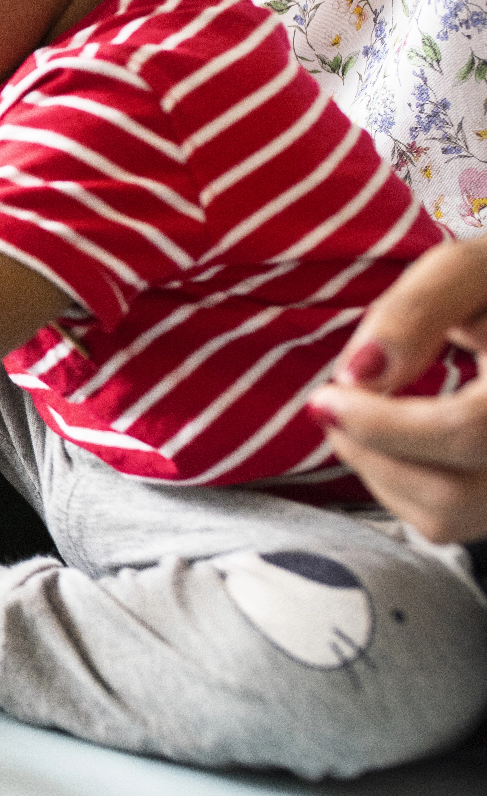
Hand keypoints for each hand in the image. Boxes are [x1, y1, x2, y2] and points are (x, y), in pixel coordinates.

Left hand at [310, 238, 486, 541]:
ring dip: (379, 470)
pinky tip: (397, 437)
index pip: (466, 431)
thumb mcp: (469, 273)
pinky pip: (449, 522)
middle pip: (452, 495)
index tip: (326, 397)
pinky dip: (402, 485)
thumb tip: (360, 374)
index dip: (383, 424)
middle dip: (371, 451)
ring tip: (363, 414)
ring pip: (447, 519)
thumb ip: (417, 310)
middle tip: (333, 405)